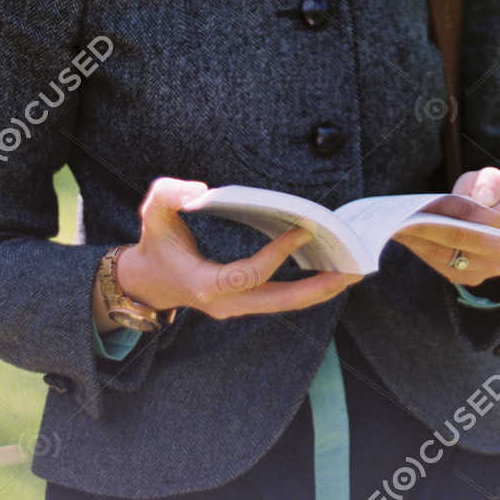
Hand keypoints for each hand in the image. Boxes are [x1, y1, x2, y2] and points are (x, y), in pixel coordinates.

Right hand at [111, 177, 362, 323]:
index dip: (279, 252)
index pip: (251, 273)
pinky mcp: (244, 303)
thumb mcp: (152, 211)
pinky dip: (305, 286)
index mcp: (206, 285)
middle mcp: (225, 304)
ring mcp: (237, 308)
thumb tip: (201, 191)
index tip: (306, 225)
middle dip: (317, 287)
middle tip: (352, 269)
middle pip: (279, 300)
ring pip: (284, 303)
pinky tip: (330, 269)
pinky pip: (279, 297)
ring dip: (318, 289)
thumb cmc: (154, 242)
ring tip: (352, 270)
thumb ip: (169, 195)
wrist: (147, 282)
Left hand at [391, 165, 499, 287]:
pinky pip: (443, 267)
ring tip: (401, 226)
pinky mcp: (472, 279)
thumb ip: (489, 182)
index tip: (425, 202)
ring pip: (449, 256)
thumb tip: (482, 198)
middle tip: (405, 216)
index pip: (477, 214)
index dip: (451, 208)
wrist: (490, 219)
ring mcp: (491, 269)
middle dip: (431, 227)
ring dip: (422, 241)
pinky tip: (408, 238)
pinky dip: (424, 252)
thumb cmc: (487, 193)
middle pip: (461, 239)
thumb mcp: (491, 178)